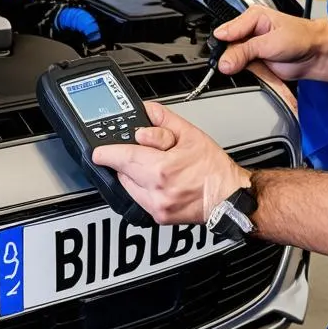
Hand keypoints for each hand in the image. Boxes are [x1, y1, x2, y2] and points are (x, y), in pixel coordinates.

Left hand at [91, 102, 247, 224]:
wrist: (229, 197)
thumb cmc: (214, 168)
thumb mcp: (190, 134)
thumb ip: (164, 120)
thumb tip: (147, 111)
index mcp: (161, 169)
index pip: (122, 158)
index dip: (106, 152)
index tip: (98, 151)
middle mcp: (156, 191)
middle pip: (122, 172)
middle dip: (124, 160)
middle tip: (139, 151)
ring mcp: (157, 206)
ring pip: (128, 187)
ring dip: (132, 175)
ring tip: (154, 166)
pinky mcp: (159, 217)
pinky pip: (138, 199)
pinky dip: (141, 188)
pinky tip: (157, 180)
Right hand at [213, 5, 327, 84]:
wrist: (317, 56)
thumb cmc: (302, 38)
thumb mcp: (270, 42)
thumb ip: (244, 51)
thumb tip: (224, 62)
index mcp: (251, 17)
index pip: (226, 32)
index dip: (223, 46)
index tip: (224, 59)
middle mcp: (249, 32)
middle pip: (228, 49)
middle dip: (234, 60)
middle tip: (243, 65)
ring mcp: (252, 49)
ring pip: (235, 64)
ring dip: (244, 71)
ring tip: (258, 68)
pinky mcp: (256, 64)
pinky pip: (246, 73)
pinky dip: (252, 77)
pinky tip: (261, 75)